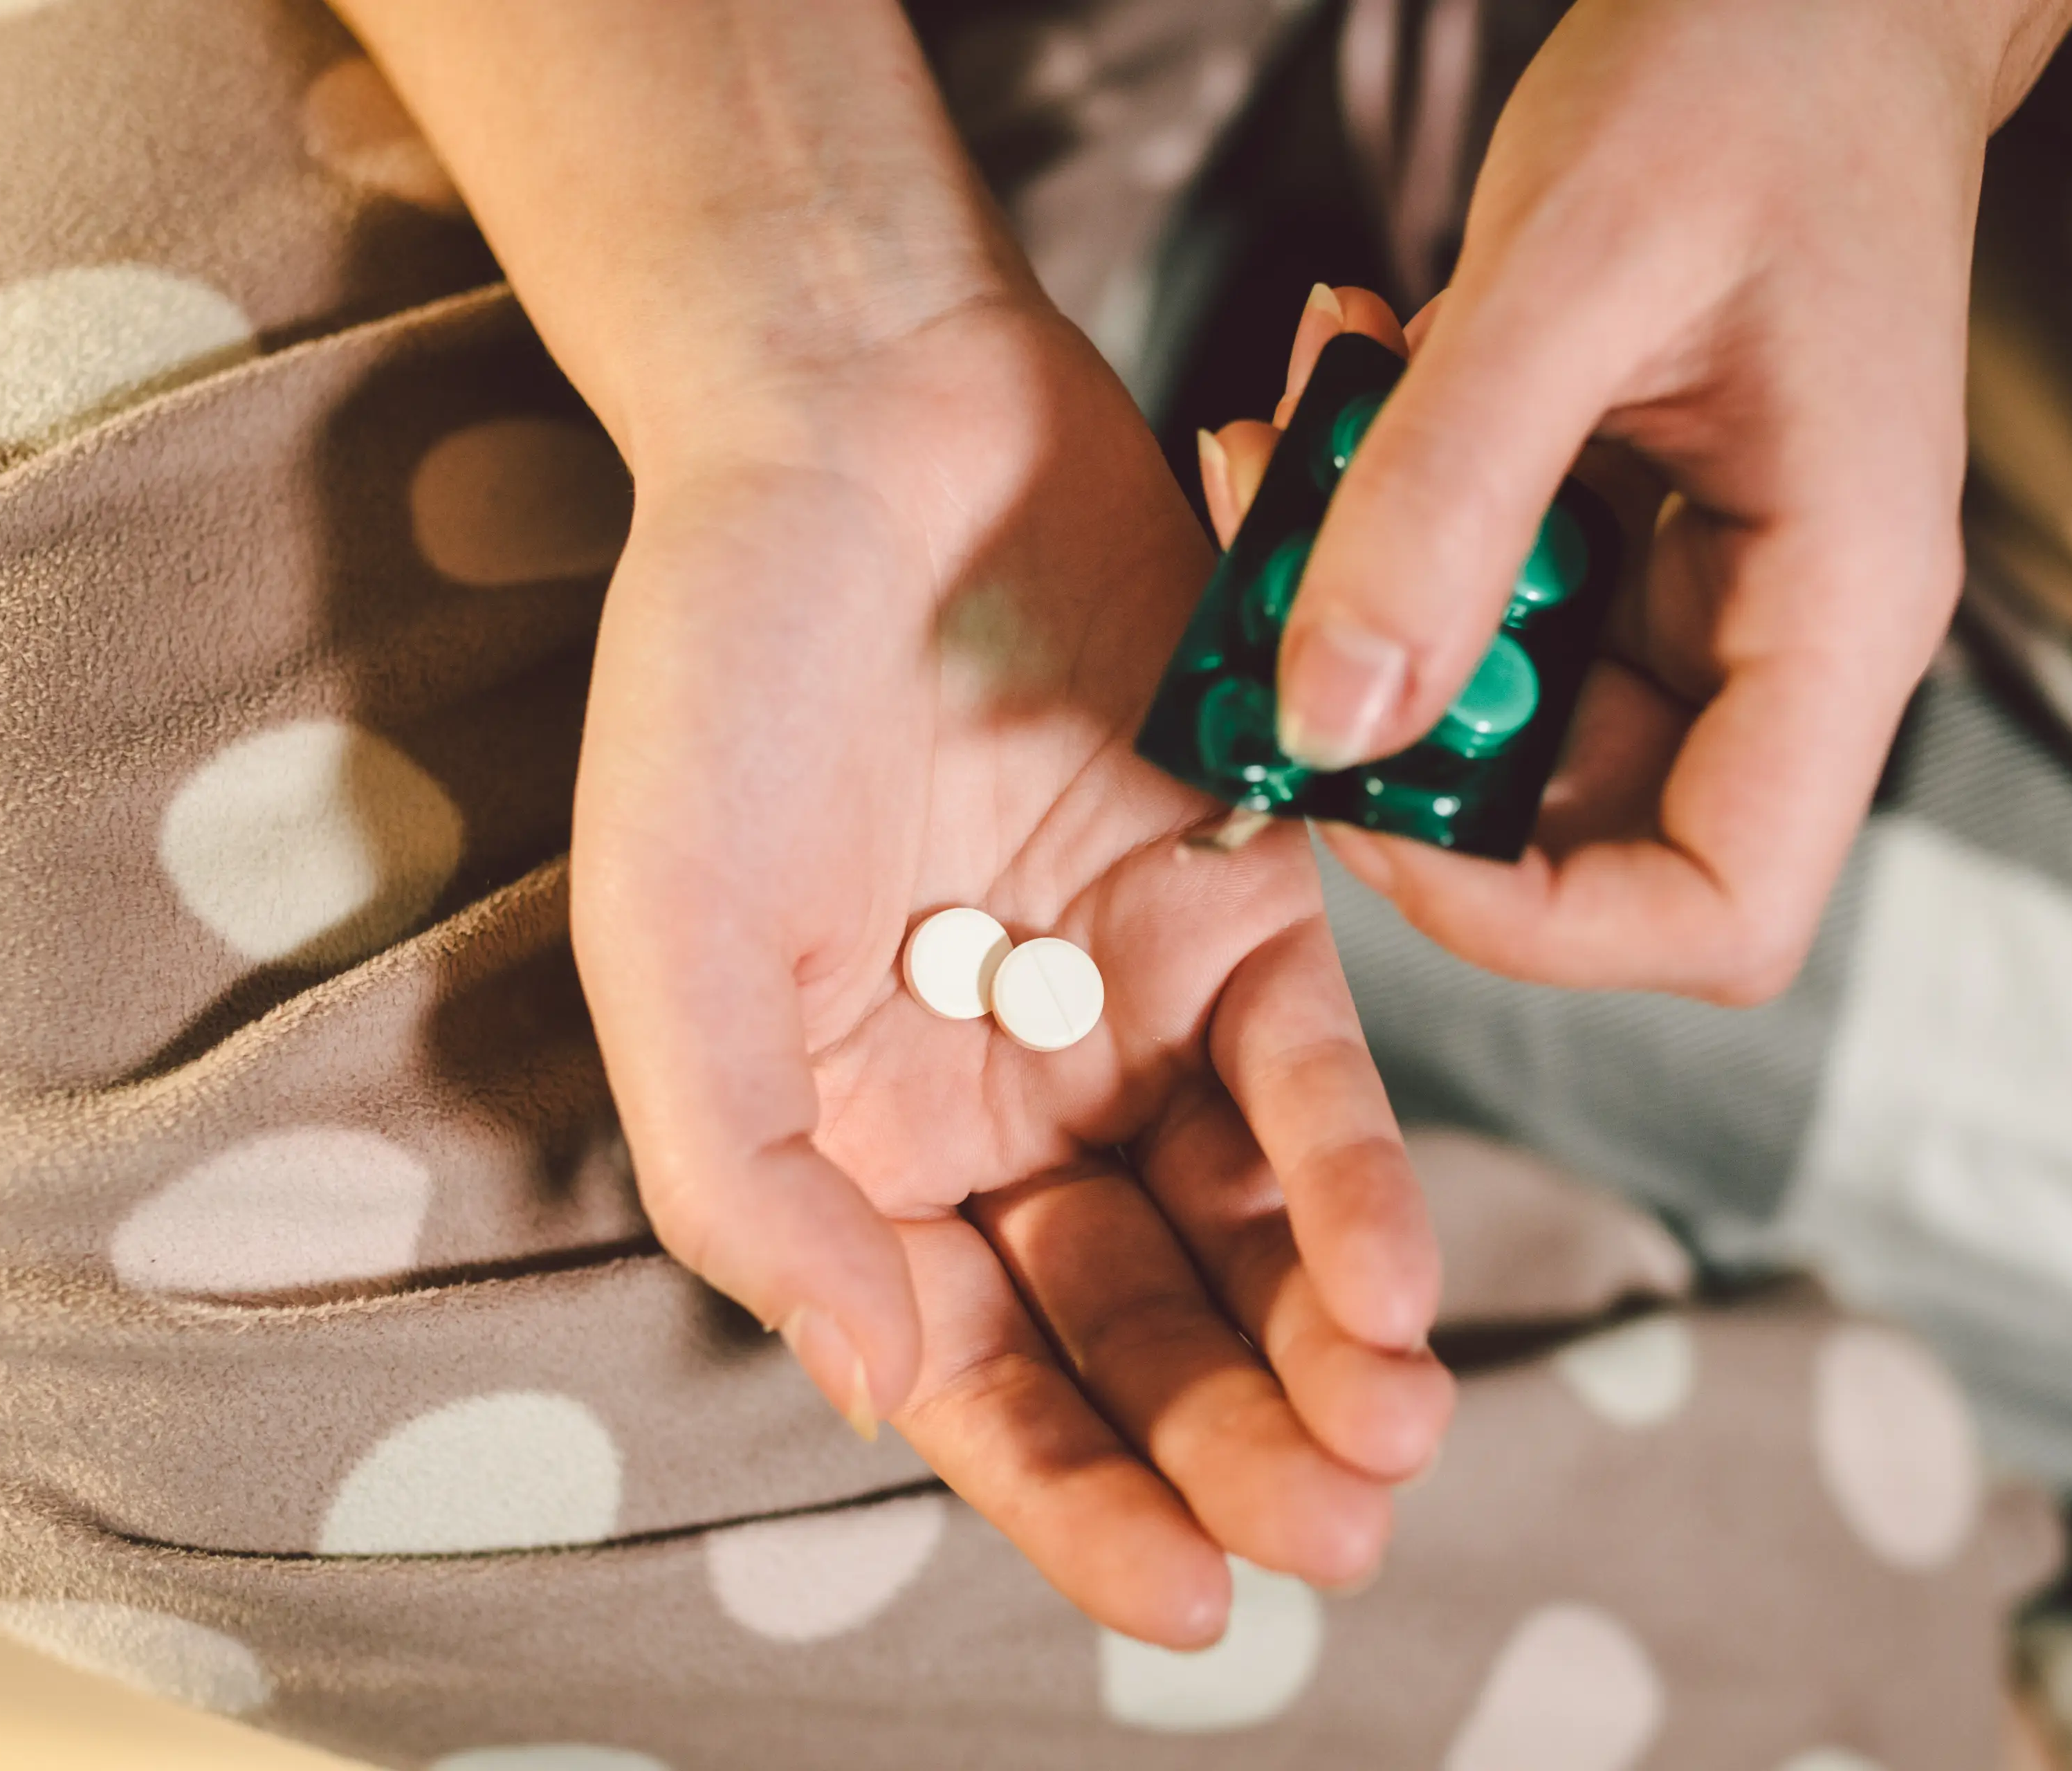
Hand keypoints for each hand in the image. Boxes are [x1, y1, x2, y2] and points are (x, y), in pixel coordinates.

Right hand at [569, 298, 1452, 1646]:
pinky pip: (1313, 1078)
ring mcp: (1125, 1008)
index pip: (974, 1378)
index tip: (1190, 1603)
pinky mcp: (1240, 900)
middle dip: (1227, 1445)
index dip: (1075, 1501)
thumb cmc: (721, 683)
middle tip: (1330, 1536)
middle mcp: (997, 1104)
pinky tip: (1396, 1274)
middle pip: (1129, 1327)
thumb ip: (753, 1178)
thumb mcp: (675, 945)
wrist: (858, 429)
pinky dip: (1357, 1179)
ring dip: (1320, 1349)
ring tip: (1392, 1441)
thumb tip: (877, 1384)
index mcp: (853, 1147)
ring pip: (1241, 1233)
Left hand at [1223, 0, 2071, 1002]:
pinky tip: (1350, 380)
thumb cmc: (1760, 73)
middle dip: (1398, 734)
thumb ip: (1447, 500)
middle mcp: (1782, 634)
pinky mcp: (1634, 531)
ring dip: (1368, 603)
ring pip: (1504, 709)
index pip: (1719, 910)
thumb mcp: (1571, 275)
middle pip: (1580, 829)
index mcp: (1839, 612)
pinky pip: (1488, 594)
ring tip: (1296, 429)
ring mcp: (1706, 588)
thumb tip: (1331, 719)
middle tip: (1274, 581)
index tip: (1365, 803)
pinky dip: (1390, 518)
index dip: (1531, 920)